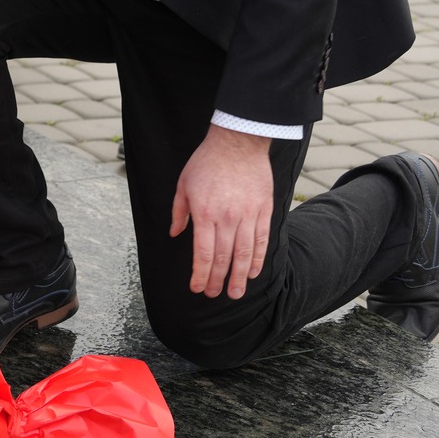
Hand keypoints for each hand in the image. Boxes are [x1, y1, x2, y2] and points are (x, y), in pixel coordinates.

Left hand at [169, 124, 273, 299]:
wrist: (237, 142)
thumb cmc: (206, 162)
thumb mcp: (183, 184)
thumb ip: (179, 212)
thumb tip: (175, 234)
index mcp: (204, 213)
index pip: (203, 253)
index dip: (200, 274)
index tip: (196, 288)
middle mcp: (227, 218)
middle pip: (224, 258)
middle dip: (218, 281)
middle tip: (214, 295)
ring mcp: (247, 215)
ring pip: (245, 254)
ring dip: (240, 277)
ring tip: (236, 293)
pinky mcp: (263, 210)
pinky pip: (262, 240)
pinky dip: (258, 259)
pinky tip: (254, 272)